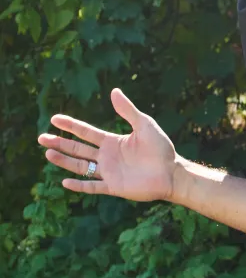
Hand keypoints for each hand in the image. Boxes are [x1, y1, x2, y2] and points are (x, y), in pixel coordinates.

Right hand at [38, 88, 180, 200]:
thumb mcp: (145, 125)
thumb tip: (114, 91)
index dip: (71, 126)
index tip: (54, 119)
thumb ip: (128, 111)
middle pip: (78, 149)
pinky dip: (80, 186)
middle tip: (41, 138)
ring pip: (81, 166)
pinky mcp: (114, 187)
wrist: (172, 172)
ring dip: (64, 160)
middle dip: (60, 143)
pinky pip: (93, 186)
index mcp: (113, 141)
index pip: (86, 132)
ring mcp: (109, 172)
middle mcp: (107, 156)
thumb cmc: (161, 148)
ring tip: (48, 153)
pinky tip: (64, 182)